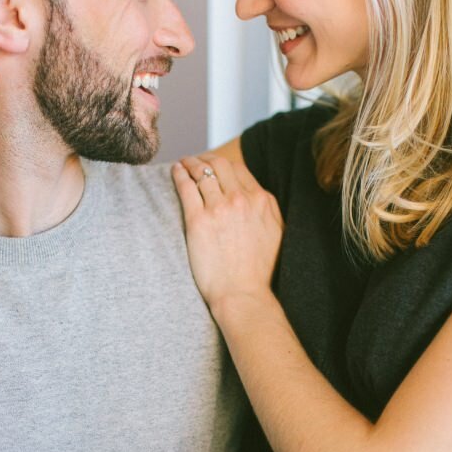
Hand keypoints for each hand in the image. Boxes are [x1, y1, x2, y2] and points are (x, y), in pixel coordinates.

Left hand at [173, 153, 283, 309]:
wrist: (243, 293)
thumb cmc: (260, 271)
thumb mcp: (277, 233)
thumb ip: (267, 211)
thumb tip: (257, 198)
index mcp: (262, 201)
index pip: (239, 170)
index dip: (223, 164)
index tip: (213, 165)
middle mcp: (242, 199)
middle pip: (219, 165)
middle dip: (205, 158)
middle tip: (194, 160)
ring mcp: (219, 208)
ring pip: (201, 173)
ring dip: (190, 163)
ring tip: (182, 164)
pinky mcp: (198, 220)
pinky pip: (186, 187)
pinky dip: (179, 174)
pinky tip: (175, 171)